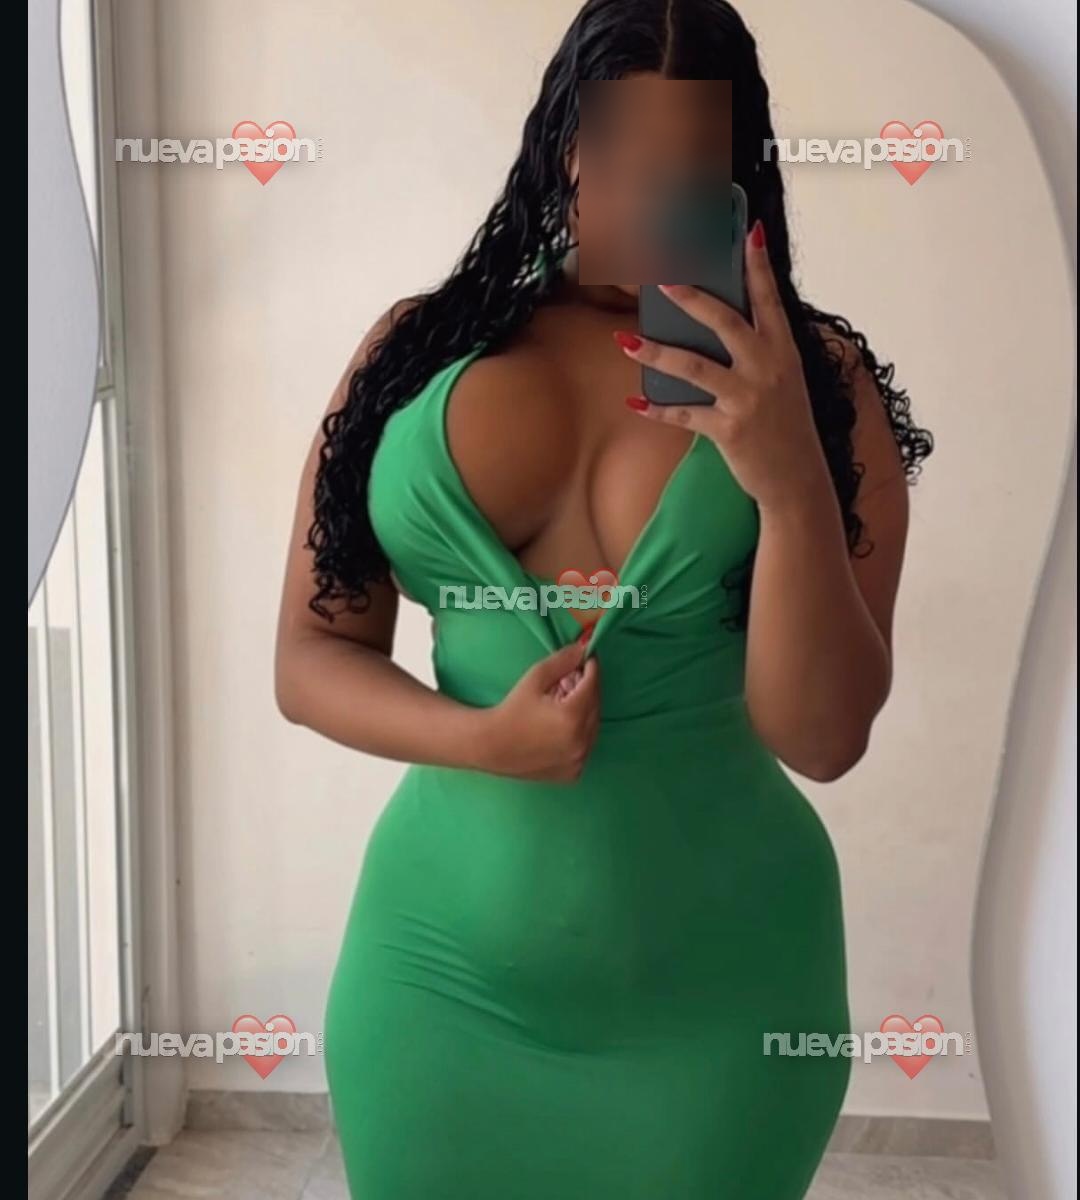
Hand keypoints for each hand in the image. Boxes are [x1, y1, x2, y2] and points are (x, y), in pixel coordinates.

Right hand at [476, 640, 600, 782]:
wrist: (491, 746)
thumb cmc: (511, 710)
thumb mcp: (535, 679)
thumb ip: (562, 661)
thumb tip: (583, 649)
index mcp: (572, 716)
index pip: (593, 684)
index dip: (592, 667)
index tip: (588, 657)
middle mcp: (581, 741)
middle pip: (596, 705)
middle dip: (587, 688)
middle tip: (572, 677)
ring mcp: (579, 760)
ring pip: (593, 726)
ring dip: (585, 710)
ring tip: (564, 700)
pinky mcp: (573, 772)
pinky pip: (586, 745)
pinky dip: (581, 732)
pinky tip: (562, 724)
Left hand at [617, 220, 830, 511]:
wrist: (798, 480)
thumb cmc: (786, 426)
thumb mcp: (783, 381)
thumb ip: (758, 351)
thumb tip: (713, 327)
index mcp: (784, 351)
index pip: (769, 299)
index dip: (758, 266)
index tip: (749, 232)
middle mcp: (768, 369)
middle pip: (725, 323)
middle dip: (691, 299)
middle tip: (663, 279)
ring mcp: (748, 399)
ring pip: (695, 367)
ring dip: (657, 353)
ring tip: (627, 341)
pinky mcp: (730, 430)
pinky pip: (685, 414)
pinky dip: (658, 408)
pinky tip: (635, 401)